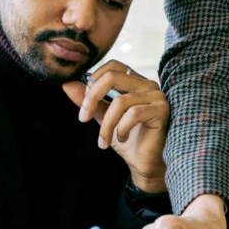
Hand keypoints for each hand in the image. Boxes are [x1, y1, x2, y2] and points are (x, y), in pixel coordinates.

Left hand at [63, 60, 169, 192]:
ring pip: (120, 101)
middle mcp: (148, 84)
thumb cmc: (128, 139)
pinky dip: (121, 128)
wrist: (144, 163)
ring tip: (104, 141)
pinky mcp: (161, 110)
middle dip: (92, 98)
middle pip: (113, 77)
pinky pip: (133, 113)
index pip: (113, 66)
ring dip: (106, 124)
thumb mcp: (103, 117)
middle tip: (83, 117)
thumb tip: (67, 84)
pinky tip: (122, 138)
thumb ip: (90, 101)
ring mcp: (156, 96)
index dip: (94, 80)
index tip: (84, 103)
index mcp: (135, 82)